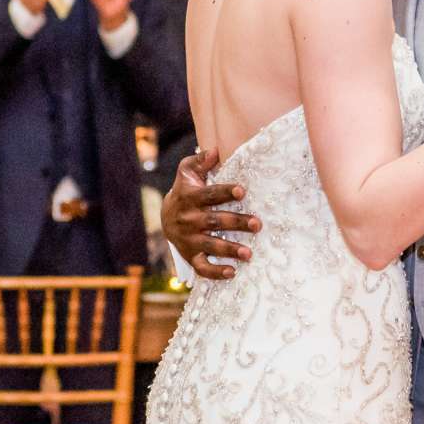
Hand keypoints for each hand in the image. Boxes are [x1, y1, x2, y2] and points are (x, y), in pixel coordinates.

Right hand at [164, 150, 257, 280]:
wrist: (165, 216)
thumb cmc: (185, 190)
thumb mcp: (187, 172)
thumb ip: (200, 161)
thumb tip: (215, 150)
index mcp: (191, 197)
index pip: (209, 195)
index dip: (225, 192)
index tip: (242, 191)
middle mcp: (190, 219)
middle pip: (215, 221)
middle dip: (236, 223)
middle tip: (257, 224)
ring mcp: (190, 239)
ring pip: (211, 246)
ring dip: (230, 250)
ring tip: (249, 253)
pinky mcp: (191, 255)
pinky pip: (202, 267)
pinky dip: (216, 272)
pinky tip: (232, 272)